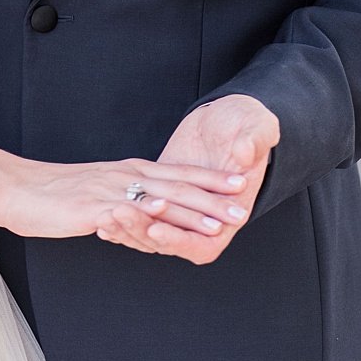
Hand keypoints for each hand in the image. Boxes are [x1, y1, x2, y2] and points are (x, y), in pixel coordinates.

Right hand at [0, 155, 250, 243]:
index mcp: (130, 171)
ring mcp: (110, 190)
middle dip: (213, 197)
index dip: (210, 179)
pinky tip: (160, 219)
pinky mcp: (92, 207)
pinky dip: (143, 213)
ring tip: (217, 221)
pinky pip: (122, 211)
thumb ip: (127, 196)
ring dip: (190, 210)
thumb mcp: (102, 190)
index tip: (240, 183)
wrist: (20, 187)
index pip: (178, 174)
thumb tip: (151, 207)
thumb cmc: (59, 192)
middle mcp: (125, 176)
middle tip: (243, 207)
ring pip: (157, 200)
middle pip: (177, 186)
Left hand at [101, 96, 278, 263]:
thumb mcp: (258, 127)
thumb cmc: (249, 122)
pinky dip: (124, 223)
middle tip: (118, 214)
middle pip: (172, 242)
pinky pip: (144, 217)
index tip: (155, 229)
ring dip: (129, 228)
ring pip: (153, 233)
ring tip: (104, 216)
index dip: (179, 240)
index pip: (204, 243)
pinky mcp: (165, 196)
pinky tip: (101, 220)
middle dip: (142, 232)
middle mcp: (206, 218)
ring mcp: (183, 209)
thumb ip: (254, 141)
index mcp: (231, 211)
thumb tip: (243, 154)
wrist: (231, 116)